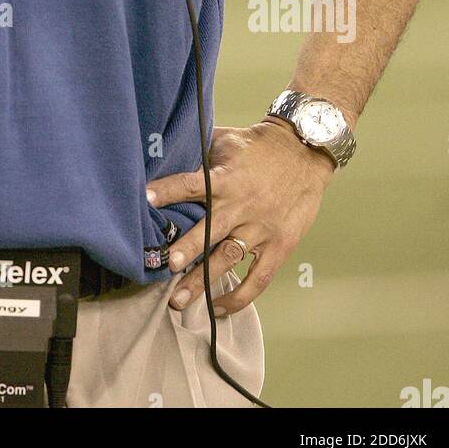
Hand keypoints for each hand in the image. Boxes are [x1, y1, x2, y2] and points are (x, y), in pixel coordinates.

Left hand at [146, 119, 334, 316]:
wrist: (303, 153)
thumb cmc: (258, 146)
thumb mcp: (226, 140)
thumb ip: (198, 150)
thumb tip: (163, 149)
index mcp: (226, 178)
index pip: (192, 184)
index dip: (168, 190)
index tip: (145, 198)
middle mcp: (241, 205)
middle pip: (210, 230)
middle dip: (187, 249)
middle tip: (166, 265)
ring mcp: (261, 229)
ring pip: (229, 259)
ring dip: (203, 280)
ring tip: (179, 300)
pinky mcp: (279, 246)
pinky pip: (258, 278)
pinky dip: (240, 297)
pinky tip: (218, 307)